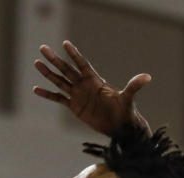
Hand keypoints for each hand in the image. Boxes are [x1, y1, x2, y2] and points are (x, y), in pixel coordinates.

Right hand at [33, 40, 150, 136]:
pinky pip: (58, 98)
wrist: (120, 128)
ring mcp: (78, 95)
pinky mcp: (74, 107)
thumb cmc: (125, 112)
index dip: (74, 55)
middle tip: (43, 48)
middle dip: (55, 59)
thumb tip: (148, 77)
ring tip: (37, 63)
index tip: (65, 44)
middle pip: (67, 69)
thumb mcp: (128, 99)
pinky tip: (36, 89)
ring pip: (60, 81)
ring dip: (48, 73)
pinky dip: (48, 94)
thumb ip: (134, 86)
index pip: (82, 65)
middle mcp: (84, 86)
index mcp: (95, 81)